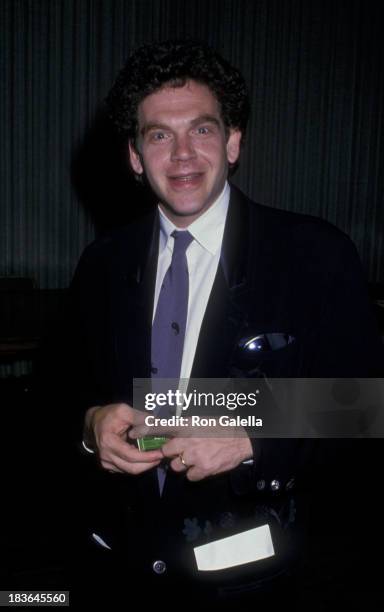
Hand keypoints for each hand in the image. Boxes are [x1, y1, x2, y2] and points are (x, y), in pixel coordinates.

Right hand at [84, 403, 162, 473]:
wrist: (93, 422)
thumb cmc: (108, 415)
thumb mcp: (123, 410)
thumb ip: (140, 417)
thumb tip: (158, 423)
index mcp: (109, 442)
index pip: (131, 456)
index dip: (148, 457)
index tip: (161, 453)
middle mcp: (106, 456)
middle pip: (132, 468)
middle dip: (149, 464)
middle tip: (162, 455)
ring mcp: (106, 463)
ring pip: (130, 471)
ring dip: (145, 465)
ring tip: (156, 456)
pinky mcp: (109, 466)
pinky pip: (126, 469)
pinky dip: (137, 465)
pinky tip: (146, 457)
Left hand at [129, 418, 252, 480]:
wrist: (242, 439)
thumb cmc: (221, 427)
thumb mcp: (201, 420)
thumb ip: (184, 426)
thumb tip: (169, 430)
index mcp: (187, 425)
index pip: (160, 427)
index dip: (144, 430)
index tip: (133, 434)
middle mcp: (187, 440)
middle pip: (166, 451)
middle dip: (170, 452)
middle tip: (180, 450)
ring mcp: (194, 456)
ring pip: (176, 466)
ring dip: (181, 464)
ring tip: (194, 458)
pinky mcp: (203, 469)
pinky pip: (190, 476)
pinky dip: (194, 473)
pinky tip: (202, 466)